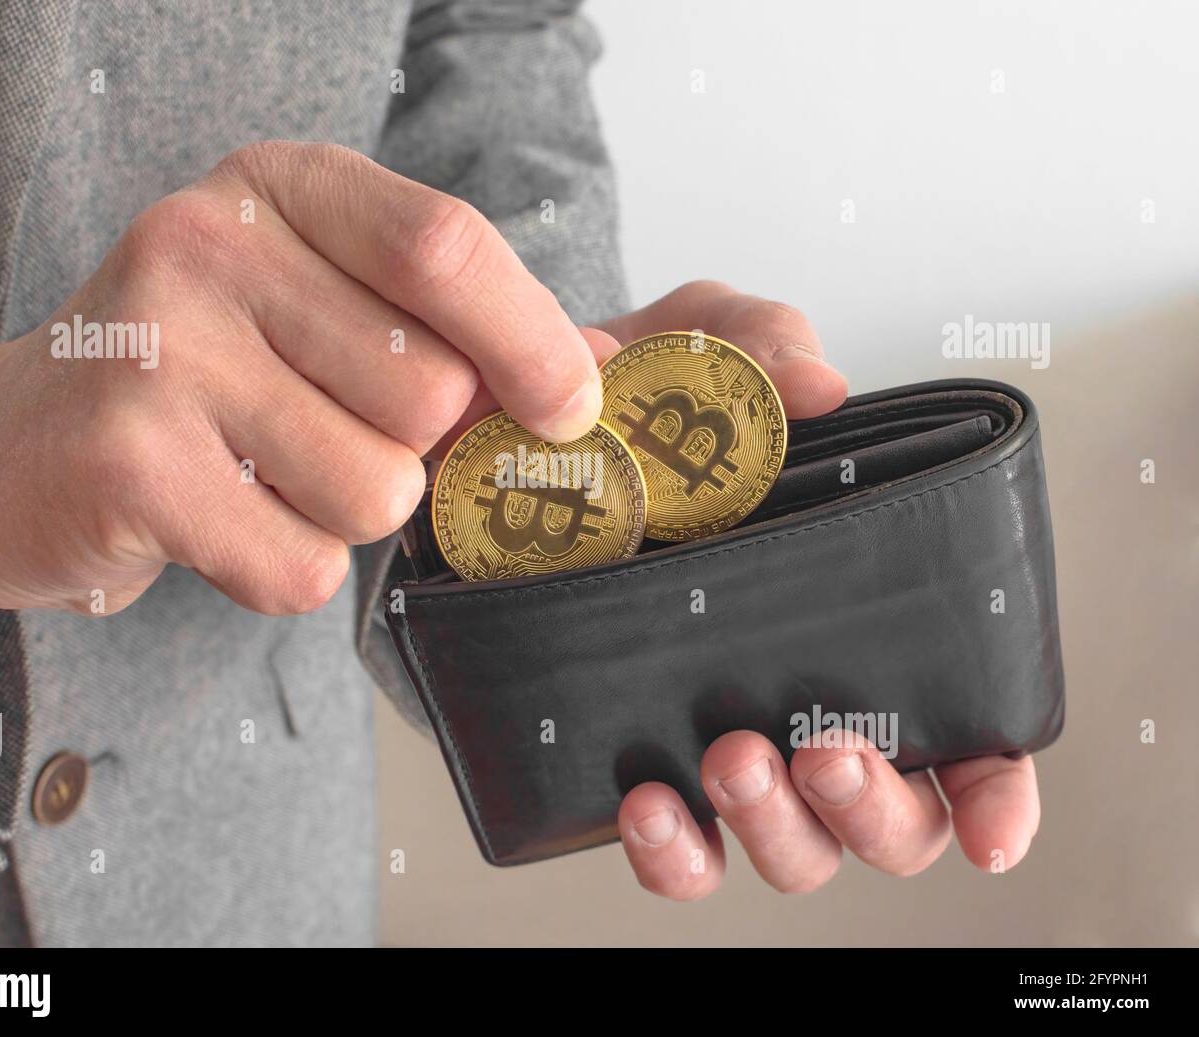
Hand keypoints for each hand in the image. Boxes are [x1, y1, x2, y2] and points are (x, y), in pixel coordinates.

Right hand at [0, 141, 608, 613]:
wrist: (11, 447)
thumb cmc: (200, 378)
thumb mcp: (320, 306)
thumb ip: (453, 329)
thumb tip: (597, 368)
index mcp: (280, 187)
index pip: (447, 248)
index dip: (532, 342)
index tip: (569, 410)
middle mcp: (211, 241)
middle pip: (430, 393)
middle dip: (414, 453)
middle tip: (331, 439)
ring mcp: (160, 347)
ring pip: (377, 490)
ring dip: (345, 515)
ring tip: (262, 476)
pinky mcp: (129, 461)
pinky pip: (302, 567)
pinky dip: (283, 570)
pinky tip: (221, 523)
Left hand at [602, 282, 1040, 895]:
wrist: (514, 436)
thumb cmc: (640, 404)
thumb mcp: (706, 346)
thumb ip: (766, 349)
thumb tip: (820, 388)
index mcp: (857, 615)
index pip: (963, 727)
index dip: (994, 790)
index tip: (992, 827)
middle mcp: (803, 697)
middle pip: (888, 815)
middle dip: (873, 804)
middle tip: (823, 746)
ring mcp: (723, 740)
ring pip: (792, 848)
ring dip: (777, 824)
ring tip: (731, 756)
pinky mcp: (639, 763)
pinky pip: (677, 852)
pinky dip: (676, 851)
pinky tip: (647, 802)